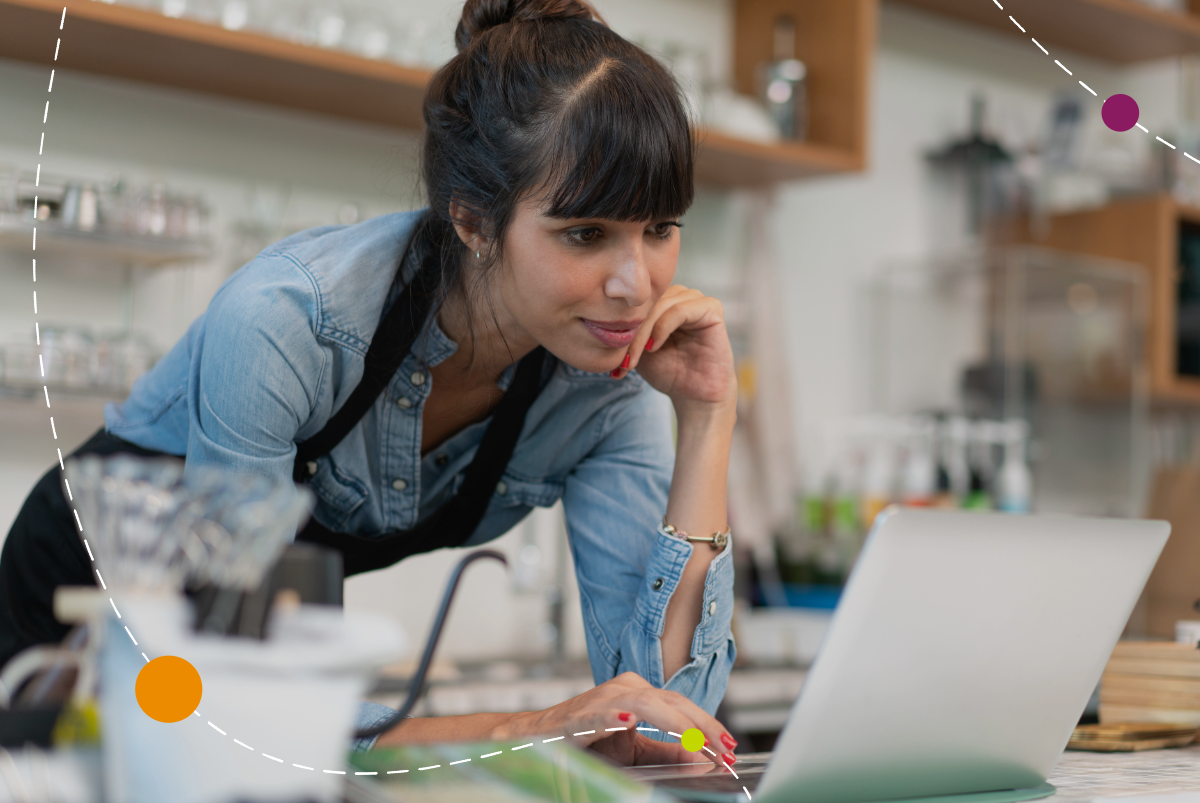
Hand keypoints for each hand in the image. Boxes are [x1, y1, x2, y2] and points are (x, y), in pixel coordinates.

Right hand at [491, 672, 738, 768]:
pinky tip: (629, 721)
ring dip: (677, 723)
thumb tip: (700, 756)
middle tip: (727, 749)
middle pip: (673, 701)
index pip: (682, 706)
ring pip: (649, 702)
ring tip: (699, 741)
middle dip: (704, 726)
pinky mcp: (582, 712)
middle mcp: (625, 688)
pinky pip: (604, 711)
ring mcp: (604, 696)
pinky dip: (617, 715)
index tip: (731, 746)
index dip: (709, 725)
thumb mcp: (633, 750)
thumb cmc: (585, 741)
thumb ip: (666, 751)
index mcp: (639, 693)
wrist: (536, 738)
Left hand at [610, 285, 735, 415]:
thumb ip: (623, 331)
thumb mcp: (637, 348)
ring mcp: (697, 300)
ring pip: (660, 305)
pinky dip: (662, 327)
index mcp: (663, 300)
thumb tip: (595, 320)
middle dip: (631, 331)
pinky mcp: (712, 309)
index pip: (636, 301)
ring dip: (643, 332)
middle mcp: (681, 295)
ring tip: (636, 357)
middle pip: (647, 301)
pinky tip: (654, 347)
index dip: (621, 325)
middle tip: (623, 360)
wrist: (694, 396)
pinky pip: (680, 310)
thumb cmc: (667, 371)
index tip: (613, 358)